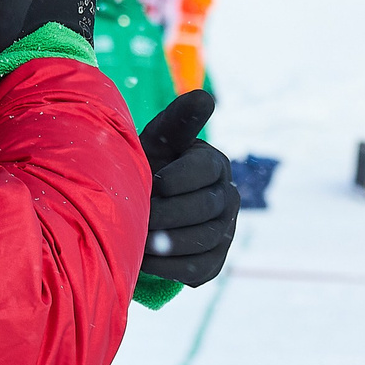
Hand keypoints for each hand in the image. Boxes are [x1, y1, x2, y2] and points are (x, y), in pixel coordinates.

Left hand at [138, 90, 236, 286]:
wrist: (137, 210)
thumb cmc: (145, 168)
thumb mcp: (157, 142)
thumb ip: (179, 120)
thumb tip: (206, 95)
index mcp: (215, 164)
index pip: (205, 170)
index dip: (175, 178)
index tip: (150, 182)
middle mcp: (228, 197)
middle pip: (205, 208)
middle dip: (166, 213)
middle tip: (136, 217)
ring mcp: (225, 231)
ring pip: (203, 240)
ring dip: (167, 242)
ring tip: (137, 240)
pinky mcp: (214, 260)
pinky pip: (199, 268)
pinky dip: (170, 267)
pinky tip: (145, 260)